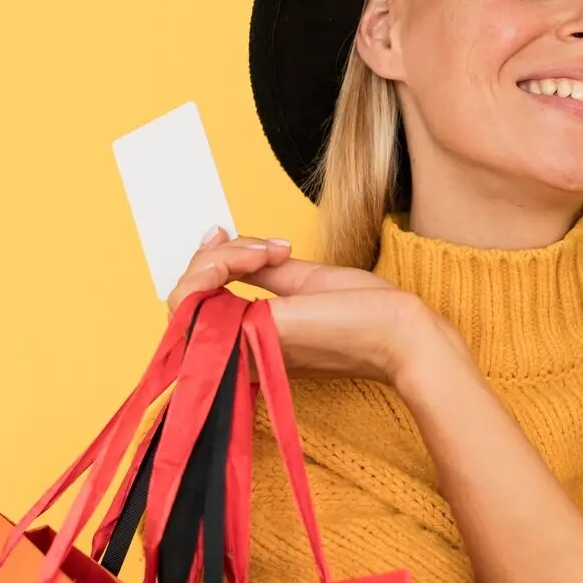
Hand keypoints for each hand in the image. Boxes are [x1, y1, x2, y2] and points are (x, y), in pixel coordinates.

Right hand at [167, 227, 471, 388]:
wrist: (399, 331)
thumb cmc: (365, 313)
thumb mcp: (304, 280)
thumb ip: (261, 271)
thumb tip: (230, 247)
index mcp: (250, 337)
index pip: (199, 303)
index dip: (206, 263)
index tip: (227, 234)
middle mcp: (235, 348)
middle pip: (185, 298)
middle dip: (214, 256)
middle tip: (263, 248)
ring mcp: (236, 346)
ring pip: (183, 298)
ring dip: (217, 258)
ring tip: (266, 253)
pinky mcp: (245, 336)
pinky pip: (192, 301)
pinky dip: (215, 267)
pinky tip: (256, 258)